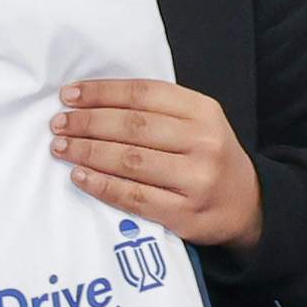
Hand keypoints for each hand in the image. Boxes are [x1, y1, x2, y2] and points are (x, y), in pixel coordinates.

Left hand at [54, 77, 263, 250]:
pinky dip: (102, 185)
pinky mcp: (185, 213)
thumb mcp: (197, 122)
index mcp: (204, 112)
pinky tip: (80, 176)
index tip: (69, 96)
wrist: (247, 205)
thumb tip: (91, 101)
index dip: (101, 93)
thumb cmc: (208, 156)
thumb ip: (157, 109)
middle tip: (58, 124)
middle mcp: (203, 143)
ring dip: (87, 152)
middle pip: (132, 127)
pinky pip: (134, 196)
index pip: (143, 95)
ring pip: (129, 161)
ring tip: (61, 147)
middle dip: (87, 123)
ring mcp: (196, 180)